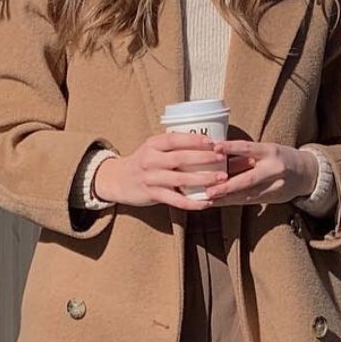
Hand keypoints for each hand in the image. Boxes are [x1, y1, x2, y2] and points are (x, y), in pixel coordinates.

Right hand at [93, 132, 229, 208]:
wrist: (117, 180)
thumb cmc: (143, 163)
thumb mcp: (153, 149)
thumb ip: (172, 146)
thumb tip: (204, 142)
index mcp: (152, 145)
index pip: (174, 138)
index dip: (193, 139)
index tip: (212, 141)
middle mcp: (151, 160)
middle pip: (180, 158)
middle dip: (203, 158)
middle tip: (222, 159)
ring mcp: (151, 178)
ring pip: (180, 179)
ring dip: (202, 179)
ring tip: (220, 180)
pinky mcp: (152, 194)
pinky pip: (175, 200)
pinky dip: (192, 202)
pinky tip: (206, 203)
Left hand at [202, 141, 318, 205]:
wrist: (305, 173)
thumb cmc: (279, 158)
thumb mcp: (265, 151)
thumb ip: (244, 156)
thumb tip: (216, 158)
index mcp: (270, 151)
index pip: (248, 147)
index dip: (231, 147)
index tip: (215, 147)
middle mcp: (274, 169)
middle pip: (248, 179)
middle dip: (227, 186)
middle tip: (209, 190)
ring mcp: (275, 186)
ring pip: (247, 194)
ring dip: (227, 198)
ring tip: (208, 199)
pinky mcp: (272, 198)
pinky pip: (249, 201)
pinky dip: (232, 201)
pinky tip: (218, 203)